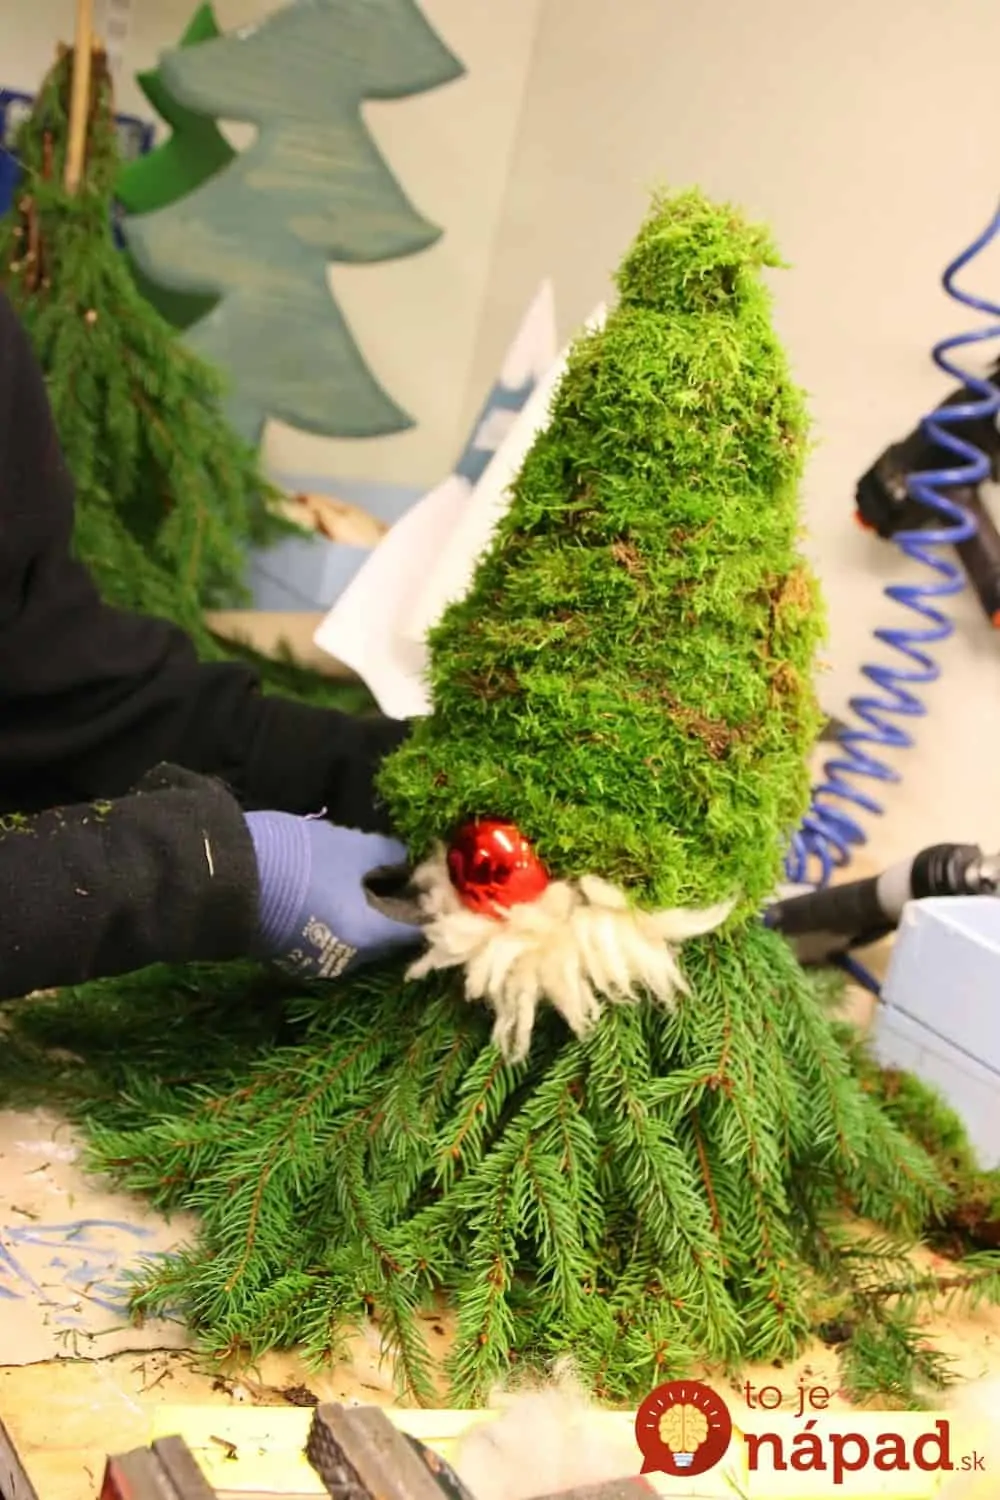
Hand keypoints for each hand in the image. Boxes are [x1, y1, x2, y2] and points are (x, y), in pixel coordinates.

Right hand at [245, 811, 420, 979]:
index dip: (426, 903)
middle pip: (386, 936)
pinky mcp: (291, 954)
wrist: (220, 875)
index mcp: (366, 937)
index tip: (429, 877)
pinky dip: (341, 918)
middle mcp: (346, 960)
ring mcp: (315, 961)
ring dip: (367, 911)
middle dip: (395, 905)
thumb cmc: (296, 859)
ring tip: (368, 875)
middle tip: (400, 870)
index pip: (414, 929)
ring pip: (357, 937)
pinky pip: (331, 938)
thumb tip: (410, 861)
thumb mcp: (351, 846)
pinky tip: (337, 888)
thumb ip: (389, 856)